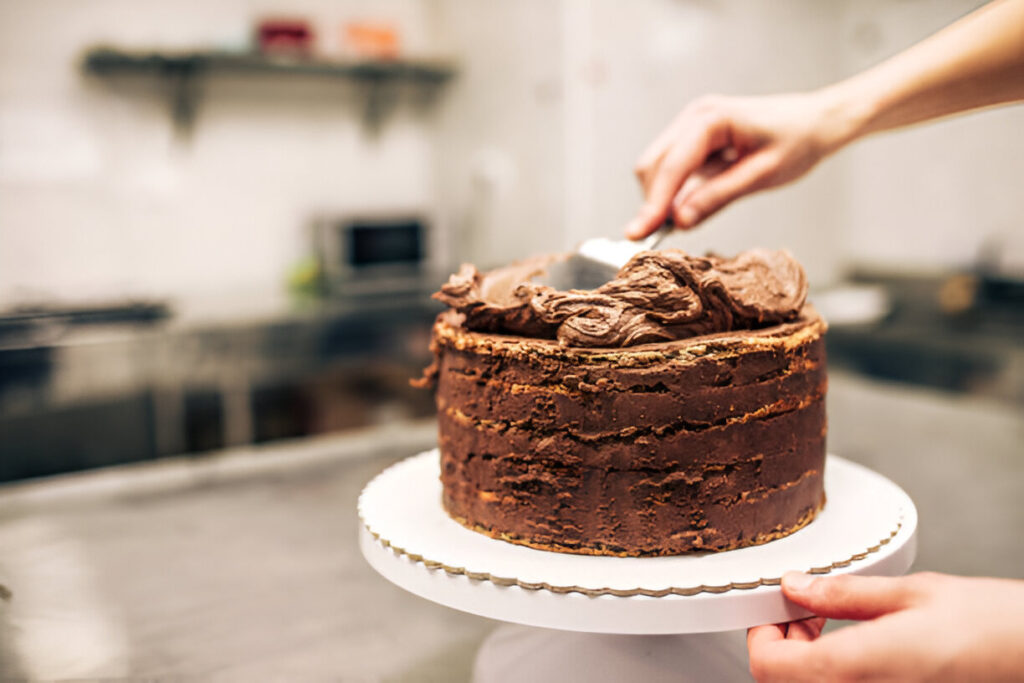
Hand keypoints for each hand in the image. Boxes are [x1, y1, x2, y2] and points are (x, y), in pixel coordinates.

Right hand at [626, 92, 848, 238]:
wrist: (814, 122)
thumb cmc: (796, 143)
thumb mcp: (762, 176)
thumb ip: (718, 197)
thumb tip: (679, 221)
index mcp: (712, 119)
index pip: (672, 167)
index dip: (654, 204)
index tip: (638, 234)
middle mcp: (694, 116)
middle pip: (652, 166)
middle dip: (654, 201)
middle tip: (663, 235)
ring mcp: (690, 124)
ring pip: (655, 167)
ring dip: (663, 196)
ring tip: (691, 216)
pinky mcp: (692, 137)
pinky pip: (670, 168)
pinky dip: (673, 190)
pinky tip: (694, 202)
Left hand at [747, 571, 1023, 681]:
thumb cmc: (993, 628)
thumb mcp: (911, 593)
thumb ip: (843, 594)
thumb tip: (796, 586)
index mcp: (855, 667)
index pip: (767, 666)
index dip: (762, 633)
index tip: (777, 607)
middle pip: (784, 682)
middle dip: (784, 645)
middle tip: (807, 610)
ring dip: (808, 661)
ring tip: (832, 623)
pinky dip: (837, 670)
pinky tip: (859, 646)